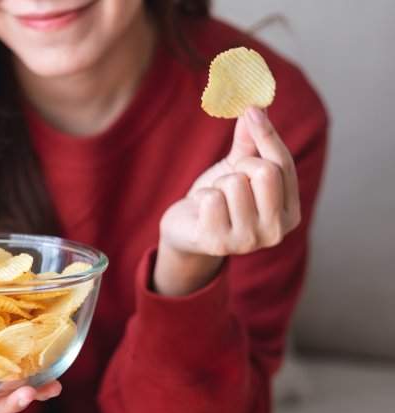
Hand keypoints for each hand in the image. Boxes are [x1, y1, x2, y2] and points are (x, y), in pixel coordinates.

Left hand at [155, 107, 300, 295]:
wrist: (187, 230)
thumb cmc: (219, 199)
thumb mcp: (237, 168)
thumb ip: (251, 141)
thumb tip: (258, 105)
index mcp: (289, 213)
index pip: (284, 166)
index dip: (267, 135)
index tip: (251, 109)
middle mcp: (275, 232)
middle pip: (265, 172)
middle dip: (239, 167)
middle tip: (228, 180)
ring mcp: (248, 241)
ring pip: (234, 184)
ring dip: (217, 185)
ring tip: (215, 200)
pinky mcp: (218, 243)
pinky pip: (211, 199)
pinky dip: (202, 198)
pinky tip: (202, 212)